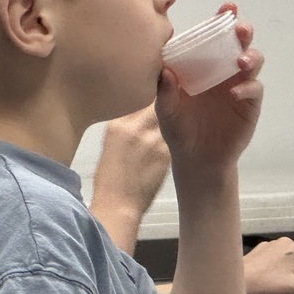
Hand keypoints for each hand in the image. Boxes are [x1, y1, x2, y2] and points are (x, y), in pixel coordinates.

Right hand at [89, 102, 169, 252]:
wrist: (118, 206)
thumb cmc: (111, 179)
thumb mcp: (111, 143)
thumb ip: (125, 125)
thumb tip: (139, 113)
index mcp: (116, 123)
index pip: (136, 93)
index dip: (147, 88)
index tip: (153, 87)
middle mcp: (133, 127)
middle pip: (155, 100)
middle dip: (165, 95)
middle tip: (174, 95)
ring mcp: (150, 139)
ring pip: (170, 114)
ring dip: (176, 113)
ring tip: (180, 117)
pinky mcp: (165, 152)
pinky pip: (177, 133)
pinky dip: (181, 132)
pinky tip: (182, 136)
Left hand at [156, 3, 263, 172]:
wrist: (197, 159)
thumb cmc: (179, 130)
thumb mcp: (166, 112)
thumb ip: (165, 93)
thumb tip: (164, 70)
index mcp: (203, 65)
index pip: (213, 37)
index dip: (222, 20)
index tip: (226, 7)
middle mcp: (223, 71)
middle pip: (238, 43)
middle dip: (242, 31)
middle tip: (239, 29)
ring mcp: (239, 85)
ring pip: (252, 61)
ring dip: (249, 56)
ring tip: (240, 61)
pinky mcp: (250, 104)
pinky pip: (254, 89)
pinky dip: (248, 87)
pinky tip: (236, 93)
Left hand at [244, 236, 293, 293]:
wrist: (239, 283)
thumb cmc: (269, 284)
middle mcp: (284, 241)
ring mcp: (268, 244)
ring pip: (286, 257)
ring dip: (287, 268)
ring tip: (283, 282)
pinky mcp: (257, 250)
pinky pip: (272, 258)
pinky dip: (274, 266)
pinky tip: (271, 277)